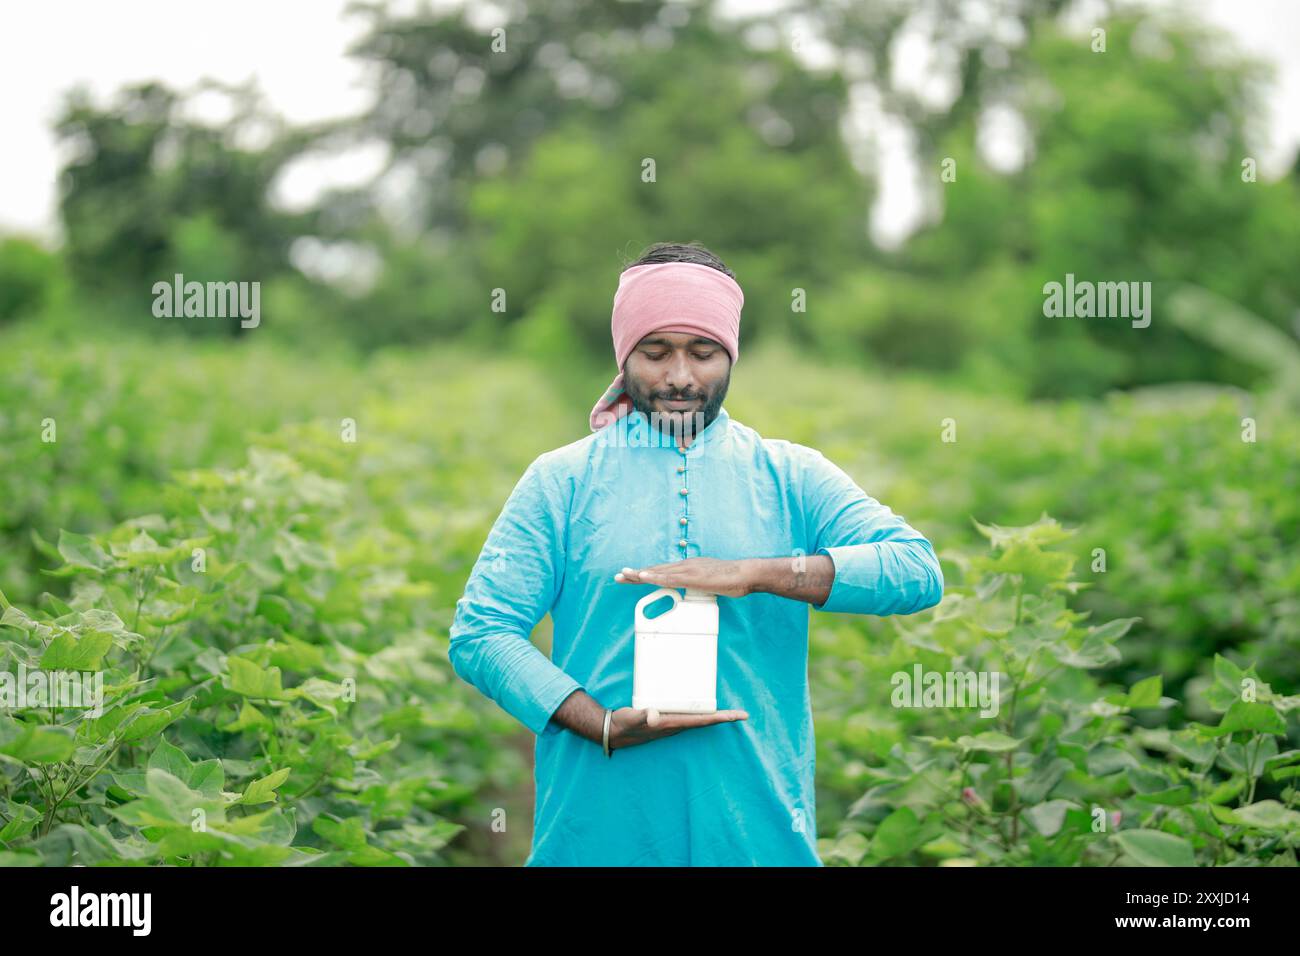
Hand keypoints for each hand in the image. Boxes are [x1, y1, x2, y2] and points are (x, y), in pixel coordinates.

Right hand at [608, 705, 748, 751]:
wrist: (612, 732)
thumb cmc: (623, 725)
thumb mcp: (632, 718)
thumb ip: (643, 716)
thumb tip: (653, 716)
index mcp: (672, 725)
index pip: (702, 721)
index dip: (721, 718)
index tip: (738, 716)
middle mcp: (675, 727)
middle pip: (705, 722)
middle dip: (724, 718)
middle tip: (743, 714)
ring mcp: (671, 725)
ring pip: (698, 721)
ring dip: (714, 717)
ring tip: (729, 714)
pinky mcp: (665, 721)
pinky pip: (688, 718)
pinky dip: (700, 714)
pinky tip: (701, 709)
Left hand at [614, 557, 752, 597]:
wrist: (746, 573)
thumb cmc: (732, 579)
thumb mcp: (710, 583)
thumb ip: (700, 586)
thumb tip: (694, 593)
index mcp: (688, 567)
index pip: (662, 571)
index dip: (646, 574)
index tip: (631, 577)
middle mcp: (685, 565)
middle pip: (656, 570)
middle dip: (636, 574)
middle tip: (618, 576)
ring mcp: (688, 570)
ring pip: (659, 572)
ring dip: (640, 574)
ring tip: (624, 575)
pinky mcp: (693, 577)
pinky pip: (670, 578)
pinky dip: (655, 577)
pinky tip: (643, 577)